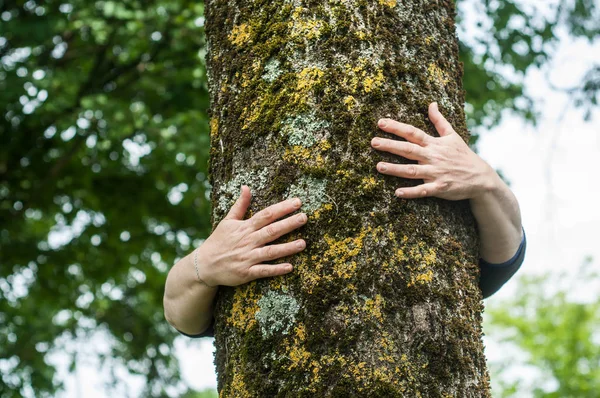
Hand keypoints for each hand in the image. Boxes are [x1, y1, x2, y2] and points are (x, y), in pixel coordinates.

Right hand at [196, 186, 306, 286]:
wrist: (204, 265)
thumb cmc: (218, 241)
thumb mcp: (228, 221)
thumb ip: (240, 205)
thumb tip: (246, 187)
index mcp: (245, 227)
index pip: (266, 215)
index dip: (282, 208)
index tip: (297, 202)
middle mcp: (248, 241)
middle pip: (271, 231)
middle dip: (289, 224)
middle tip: (304, 218)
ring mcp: (247, 257)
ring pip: (270, 251)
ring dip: (287, 248)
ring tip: (303, 243)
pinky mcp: (246, 273)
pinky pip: (264, 271)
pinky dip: (276, 269)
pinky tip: (290, 267)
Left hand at [371, 102, 498, 200]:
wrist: (481, 177)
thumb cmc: (463, 155)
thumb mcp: (452, 135)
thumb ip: (439, 121)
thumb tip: (431, 103)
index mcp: (434, 144)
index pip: (412, 132)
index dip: (396, 127)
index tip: (380, 122)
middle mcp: (433, 157)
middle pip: (409, 149)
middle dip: (390, 145)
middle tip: (373, 142)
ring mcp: (436, 173)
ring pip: (412, 170)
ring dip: (395, 169)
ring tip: (378, 166)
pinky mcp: (439, 188)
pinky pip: (423, 190)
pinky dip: (411, 192)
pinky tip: (397, 192)